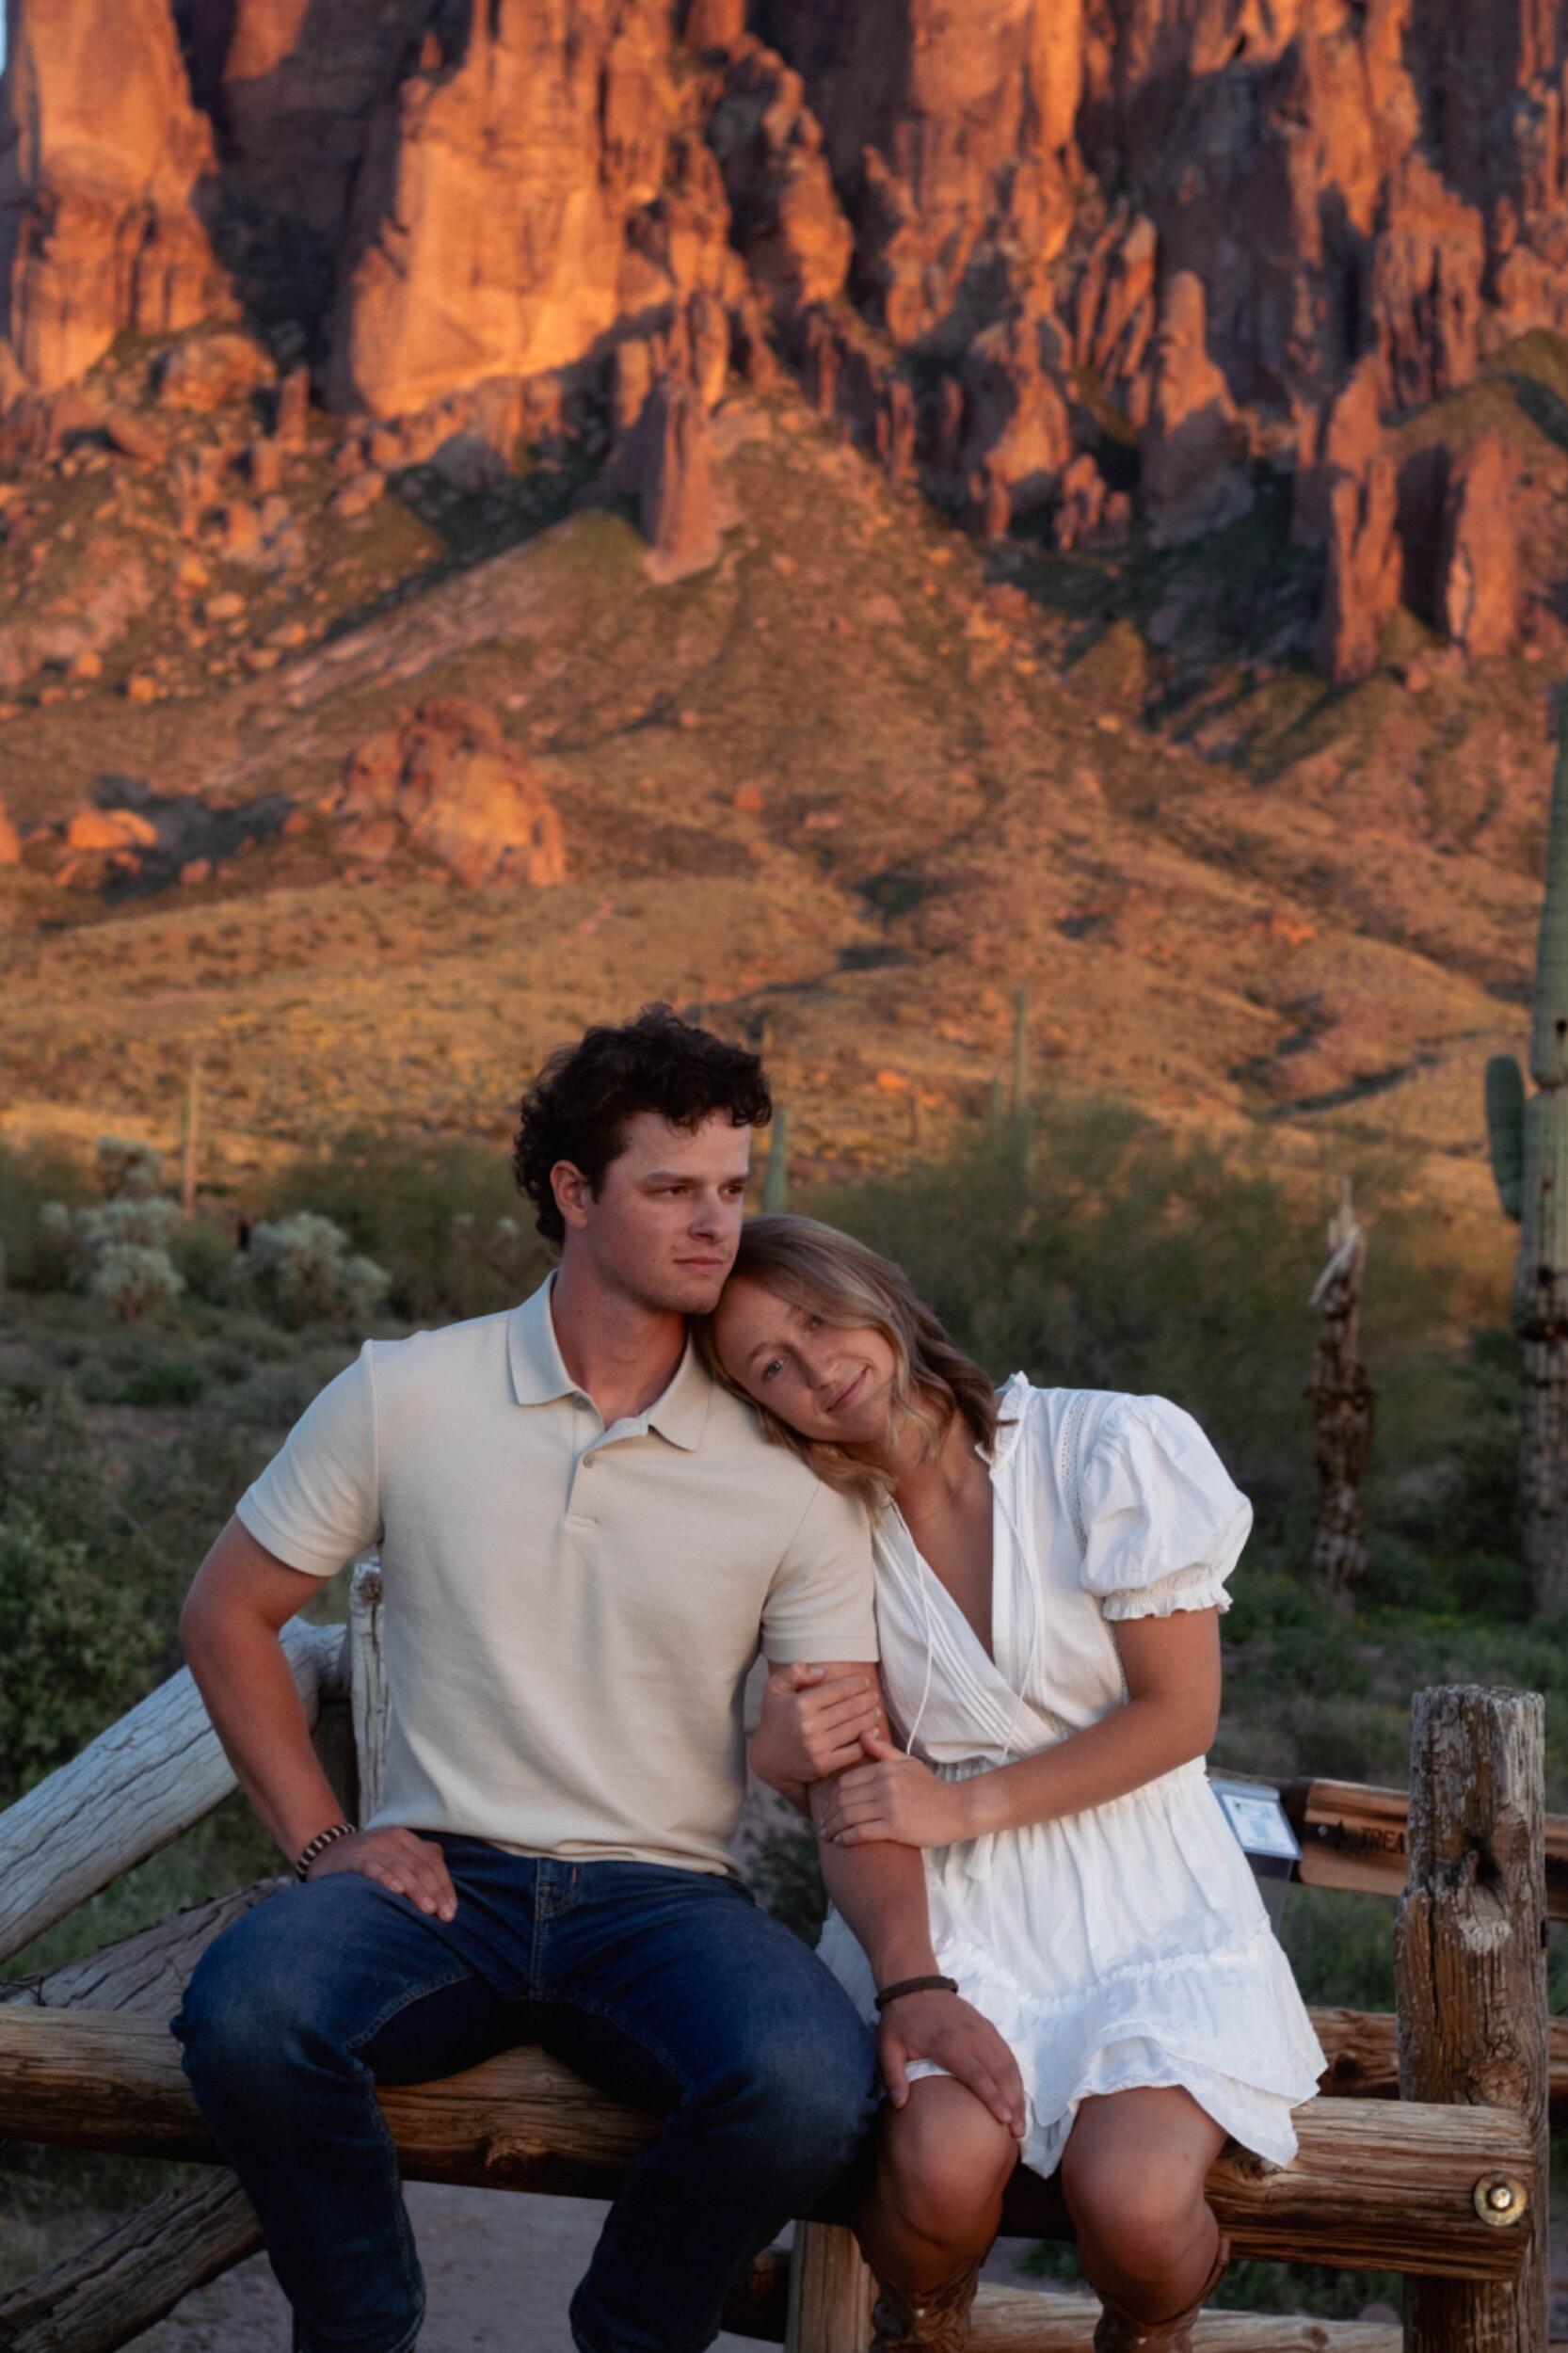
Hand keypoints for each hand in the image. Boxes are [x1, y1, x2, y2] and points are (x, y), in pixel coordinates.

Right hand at [305, 1827, 457, 1920]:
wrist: (327, 1851)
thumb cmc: (369, 1860)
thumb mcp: (395, 1855)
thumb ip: (417, 1865)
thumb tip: (445, 1895)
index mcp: (405, 1838)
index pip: (432, 1860)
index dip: (444, 1885)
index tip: (451, 1909)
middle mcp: (391, 1838)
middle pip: (420, 1865)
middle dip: (435, 1891)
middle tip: (444, 1915)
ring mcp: (372, 1847)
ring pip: (401, 1867)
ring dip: (417, 1889)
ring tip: (428, 1909)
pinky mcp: (354, 1858)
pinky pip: (372, 1868)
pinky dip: (386, 1878)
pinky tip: (397, 1891)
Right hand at [749, 1663, 884, 1789]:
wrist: (766, 1758)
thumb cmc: (775, 1718)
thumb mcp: (774, 1688)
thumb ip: (794, 1672)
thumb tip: (821, 1672)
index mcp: (801, 1704)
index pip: (839, 1689)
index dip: (856, 1684)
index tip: (864, 1682)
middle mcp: (810, 1726)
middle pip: (852, 1708)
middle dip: (868, 1699)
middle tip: (874, 1696)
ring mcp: (817, 1747)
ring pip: (856, 1728)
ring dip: (871, 1717)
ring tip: (876, 1710)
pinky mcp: (823, 1765)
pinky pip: (853, 1751)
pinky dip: (866, 1740)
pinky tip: (872, 1731)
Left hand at [819, 1733, 973, 1847]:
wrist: (957, 1809)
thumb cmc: (931, 1788)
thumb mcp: (908, 1763)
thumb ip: (883, 1750)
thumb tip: (862, 1733)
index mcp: (885, 1769)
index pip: (846, 1781)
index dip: (832, 1796)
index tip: (827, 1807)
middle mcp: (885, 1785)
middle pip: (843, 1798)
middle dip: (828, 1813)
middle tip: (823, 1824)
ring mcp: (890, 1806)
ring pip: (849, 1815)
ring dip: (833, 1827)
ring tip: (827, 1835)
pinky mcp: (896, 1827)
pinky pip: (862, 1831)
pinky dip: (847, 1837)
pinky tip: (841, 1841)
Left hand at [878, 1988, 1027, 2139]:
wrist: (914, 1985)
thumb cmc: (901, 2020)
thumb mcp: (887, 2046)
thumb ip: (892, 2075)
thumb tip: (899, 2105)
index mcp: (947, 2042)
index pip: (976, 2073)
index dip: (992, 2097)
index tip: (1004, 2120)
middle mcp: (970, 2035)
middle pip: (999, 2071)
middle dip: (1013, 2102)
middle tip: (1018, 2131)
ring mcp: (981, 2029)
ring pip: (1008, 2062)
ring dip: (1018, 2091)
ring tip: (1021, 2119)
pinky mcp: (987, 2025)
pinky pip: (1007, 2052)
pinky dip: (1015, 2074)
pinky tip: (1017, 2093)